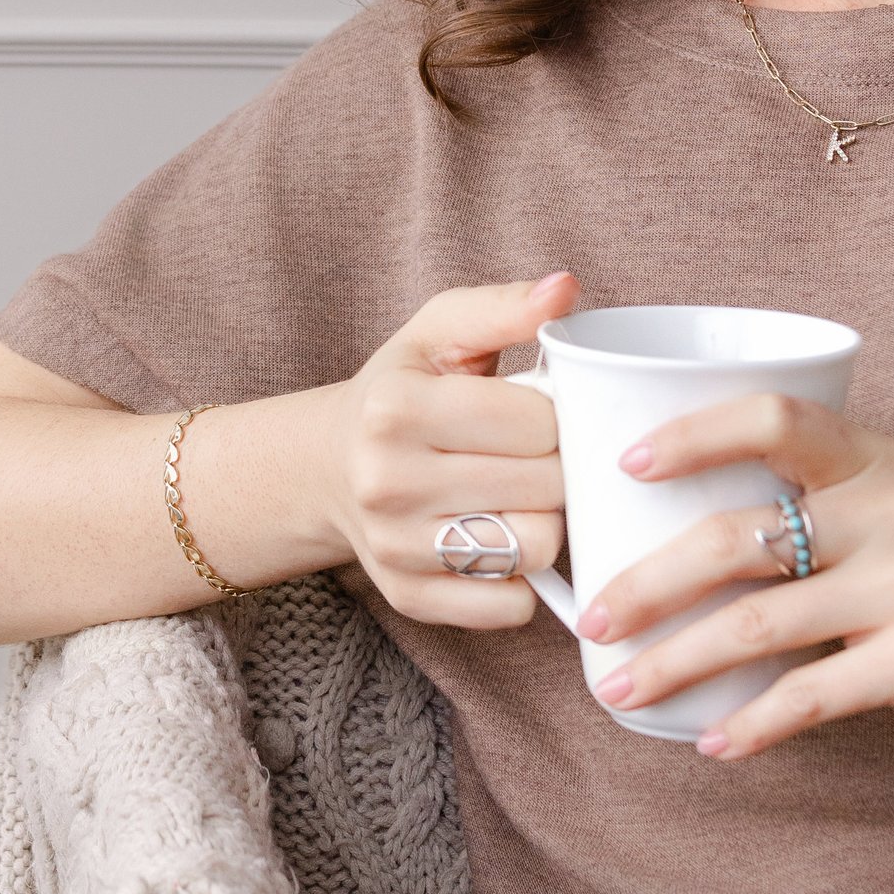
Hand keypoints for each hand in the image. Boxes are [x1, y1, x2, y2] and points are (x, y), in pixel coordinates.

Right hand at [321, 274, 573, 627]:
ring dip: (544, 524)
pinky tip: (500, 542)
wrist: (327, 466)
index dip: (556, 417)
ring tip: (519, 497)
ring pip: (535, 549)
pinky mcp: (410, 597)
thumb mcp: (437, 334)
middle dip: (556, 469)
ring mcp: (395, 547)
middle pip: (545, 488)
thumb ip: (503, 307)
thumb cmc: (400, 391)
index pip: (540, 424)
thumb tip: (566, 288)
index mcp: (396, 408)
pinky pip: (512, 605)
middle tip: (532, 457)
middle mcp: (386, 481)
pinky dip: (522, 580)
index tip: (535, 414)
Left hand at [574, 396, 893, 769]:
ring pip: (758, 623)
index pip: (775, 417)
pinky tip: (710, 743)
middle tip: (593, 621)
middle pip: (739, 536)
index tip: (625, 464)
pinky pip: (810, 695)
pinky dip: (751, 725)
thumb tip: (666, 525)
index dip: (694, 434)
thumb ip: (815, 510)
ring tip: (621, 690)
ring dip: (676, 662)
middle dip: (649, 583)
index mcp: (878, 461)